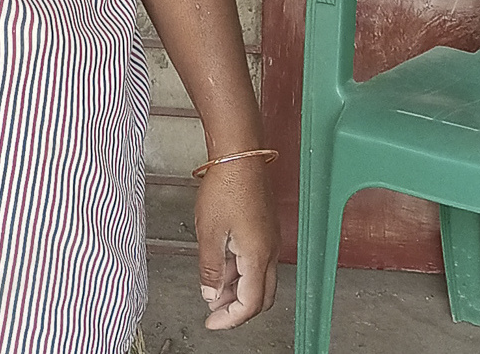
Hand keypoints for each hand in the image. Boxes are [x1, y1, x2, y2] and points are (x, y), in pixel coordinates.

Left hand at [194, 160, 279, 327]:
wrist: (240, 154)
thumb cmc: (225, 186)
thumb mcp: (209, 231)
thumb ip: (211, 269)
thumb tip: (211, 296)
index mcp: (257, 256)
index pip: (250, 304)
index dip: (230, 320)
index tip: (211, 323)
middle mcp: (270, 251)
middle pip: (261, 296)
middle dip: (238, 309)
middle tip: (214, 312)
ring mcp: (270, 239)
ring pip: (259, 279)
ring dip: (238, 290)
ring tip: (212, 289)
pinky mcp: (265, 228)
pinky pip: (258, 261)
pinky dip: (241, 271)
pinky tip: (222, 266)